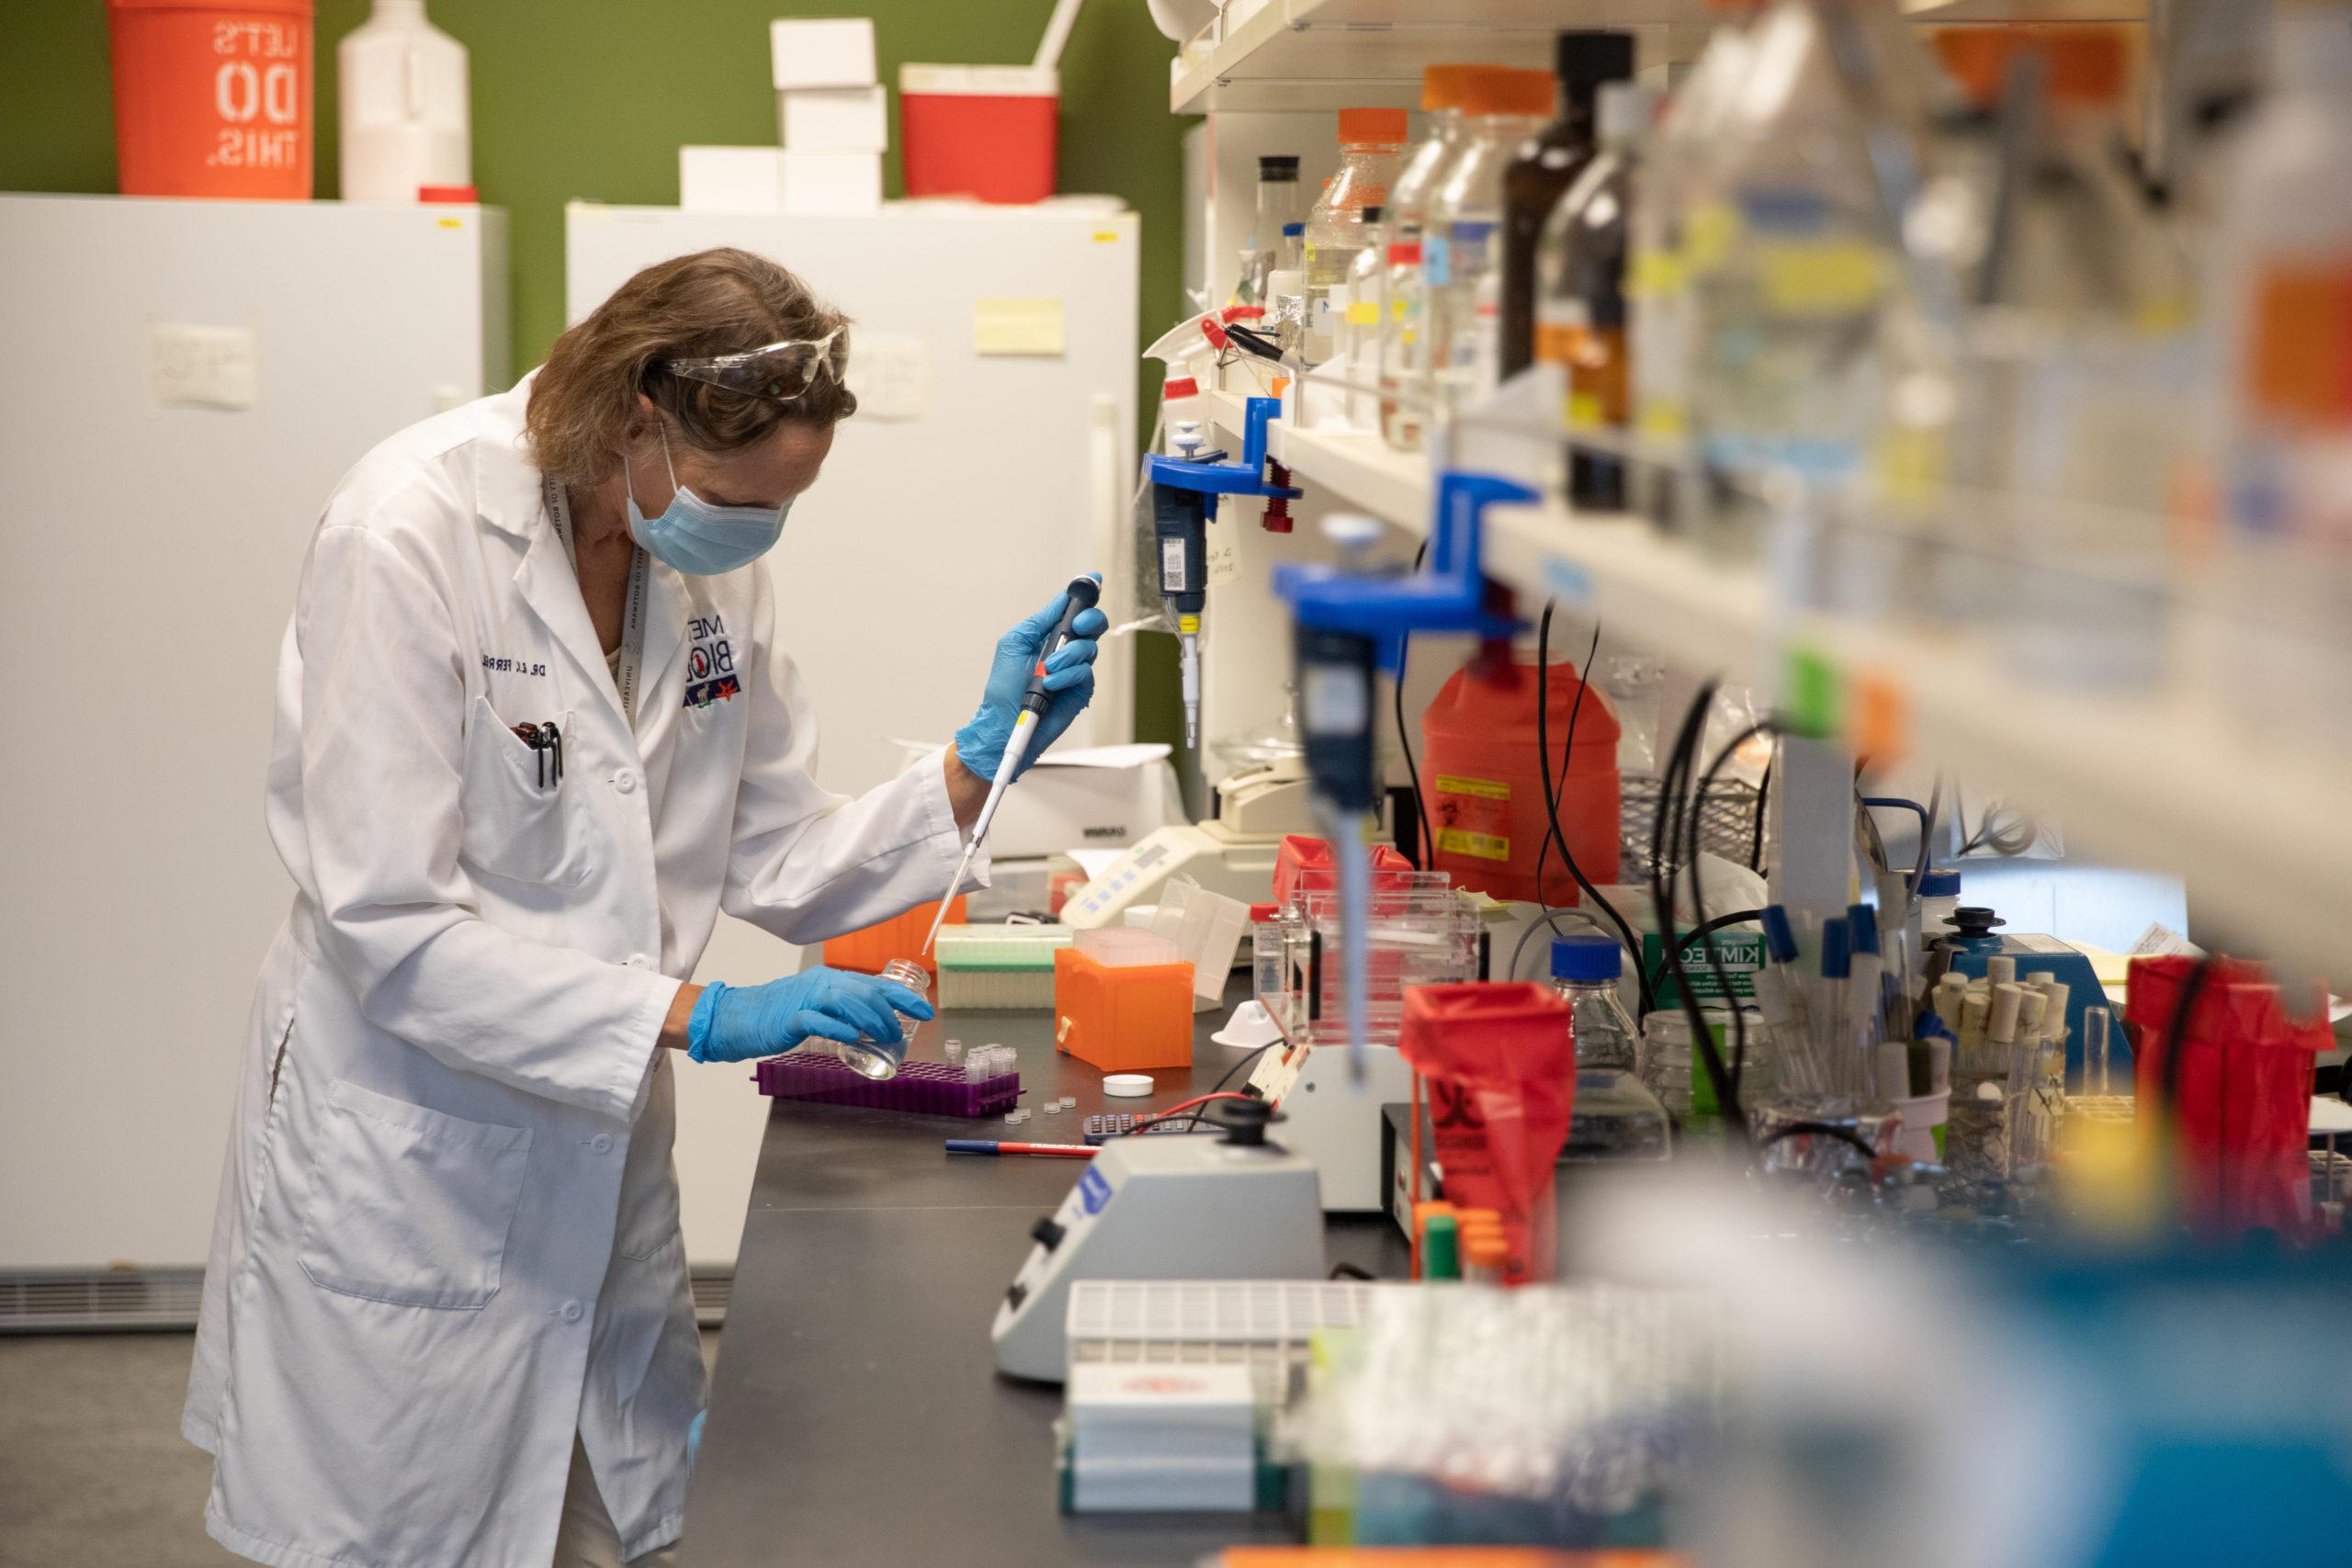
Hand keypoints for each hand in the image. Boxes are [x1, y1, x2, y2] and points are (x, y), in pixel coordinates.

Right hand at [684, 967, 933, 1063]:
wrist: (739, 1016)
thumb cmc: (779, 1012)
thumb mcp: (818, 1005)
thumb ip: (843, 1010)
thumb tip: (874, 1025)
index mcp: (831, 979)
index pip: (875, 983)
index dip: (904, 997)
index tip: (926, 1010)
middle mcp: (822, 983)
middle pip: (865, 992)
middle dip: (889, 1013)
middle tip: (898, 1034)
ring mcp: (805, 999)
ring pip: (846, 1002)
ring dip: (870, 1021)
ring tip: (883, 1037)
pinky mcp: (790, 1018)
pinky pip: (818, 1020)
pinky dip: (838, 1029)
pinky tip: (852, 1039)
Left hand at [953, 581, 1107, 780]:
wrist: (1004, 722)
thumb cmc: (1003, 687)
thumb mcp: (1015, 643)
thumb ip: (1039, 621)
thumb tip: (1061, 599)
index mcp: (1048, 635)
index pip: (1073, 610)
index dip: (1085, 595)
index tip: (1093, 580)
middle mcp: (1065, 650)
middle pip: (1093, 624)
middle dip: (1089, 620)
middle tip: (1077, 626)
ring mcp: (1075, 670)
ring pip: (1090, 648)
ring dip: (1068, 656)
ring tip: (1047, 669)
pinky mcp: (1081, 690)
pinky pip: (1085, 673)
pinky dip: (1067, 675)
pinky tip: (1051, 684)